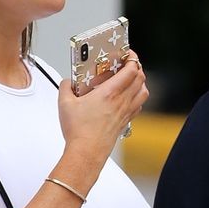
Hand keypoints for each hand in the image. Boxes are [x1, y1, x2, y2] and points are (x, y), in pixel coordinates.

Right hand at [58, 51, 147, 171]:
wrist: (86, 153)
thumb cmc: (79, 132)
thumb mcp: (65, 104)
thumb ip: (66, 87)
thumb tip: (68, 82)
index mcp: (110, 93)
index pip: (131, 69)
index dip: (132, 58)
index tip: (127, 53)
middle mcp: (121, 102)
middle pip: (141, 78)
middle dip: (136, 67)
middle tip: (127, 64)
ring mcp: (125, 113)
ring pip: (143, 92)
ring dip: (140, 83)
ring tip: (130, 79)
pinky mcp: (124, 123)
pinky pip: (138, 106)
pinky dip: (137, 98)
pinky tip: (127, 98)